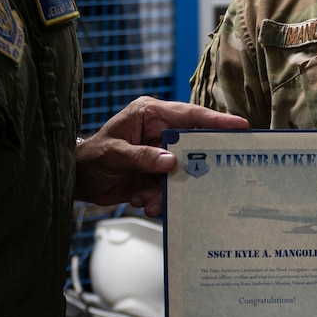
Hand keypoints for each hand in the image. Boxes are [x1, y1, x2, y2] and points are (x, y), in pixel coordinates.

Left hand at [76, 97, 246, 214]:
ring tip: (151, 199)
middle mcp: (158, 131)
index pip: (189, 115)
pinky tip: (144, 202)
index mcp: (150, 114)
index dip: (216, 121)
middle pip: (192, 145)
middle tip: (210, 176)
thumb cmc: (91, 157)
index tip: (240, 126)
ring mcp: (159, 154)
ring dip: (170, 188)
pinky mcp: (156, 174)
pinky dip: (160, 198)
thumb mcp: (115, 154)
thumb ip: (143, 157)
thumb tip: (171, 162)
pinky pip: (169, 186)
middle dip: (195, 165)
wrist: (76, 180)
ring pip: (181, 171)